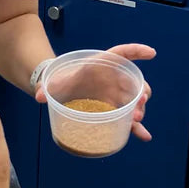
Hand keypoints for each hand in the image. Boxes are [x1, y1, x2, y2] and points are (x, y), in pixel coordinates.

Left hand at [34, 44, 155, 139]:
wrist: (61, 91)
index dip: (136, 51)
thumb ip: (46, 86)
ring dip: (139, 108)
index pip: (121, 54)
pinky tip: (143, 136)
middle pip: (132, 81)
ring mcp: (115, 94)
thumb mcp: (54, 81)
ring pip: (134, 100)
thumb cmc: (61, 80)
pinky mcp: (114, 109)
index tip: (150, 53)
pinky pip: (128, 117)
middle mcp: (112, 78)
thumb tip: (38, 95)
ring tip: (136, 119)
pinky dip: (136, 127)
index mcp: (100, 64)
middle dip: (139, 91)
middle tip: (139, 102)